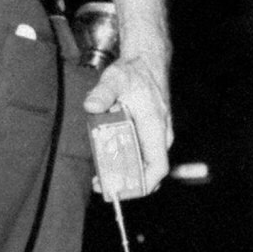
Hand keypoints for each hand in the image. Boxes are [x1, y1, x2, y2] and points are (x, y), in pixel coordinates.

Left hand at [83, 56, 172, 191]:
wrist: (146, 62)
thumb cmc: (133, 73)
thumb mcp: (114, 80)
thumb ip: (102, 93)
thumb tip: (92, 106)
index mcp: (155, 126)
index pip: (158, 165)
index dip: (142, 183)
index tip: (121, 189)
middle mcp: (160, 135)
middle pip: (149, 171)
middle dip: (126, 182)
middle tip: (100, 185)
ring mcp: (156, 136)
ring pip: (144, 164)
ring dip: (124, 173)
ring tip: (98, 176)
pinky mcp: (149, 134)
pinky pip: (140, 155)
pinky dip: (125, 162)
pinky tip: (106, 162)